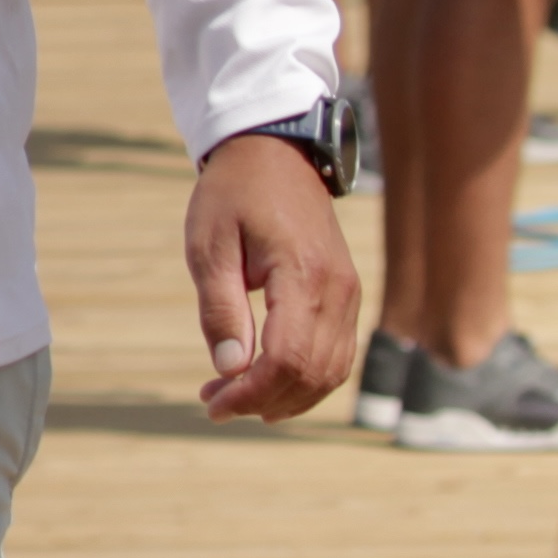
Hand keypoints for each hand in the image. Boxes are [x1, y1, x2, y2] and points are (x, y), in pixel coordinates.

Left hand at [187, 130, 362, 421]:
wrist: (274, 154)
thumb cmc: (233, 195)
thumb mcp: (208, 247)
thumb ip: (220, 309)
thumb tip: (228, 370)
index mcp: (303, 276)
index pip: (287, 360)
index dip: (251, 393)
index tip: (211, 403)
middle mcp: (338, 291)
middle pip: (312, 374)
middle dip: (262, 400)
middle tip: (213, 402)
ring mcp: (348, 294)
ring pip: (331, 372)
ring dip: (286, 397)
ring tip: (234, 397)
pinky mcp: (345, 295)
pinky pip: (337, 355)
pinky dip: (306, 380)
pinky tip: (268, 384)